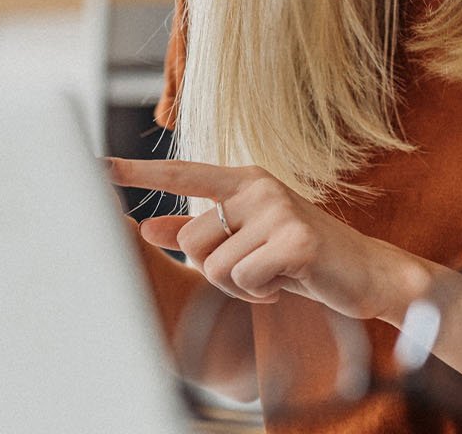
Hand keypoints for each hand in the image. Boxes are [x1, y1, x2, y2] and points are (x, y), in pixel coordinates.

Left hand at [107, 158, 428, 321]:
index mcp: (244, 181)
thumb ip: (198, 232)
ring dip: (238, 288)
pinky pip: (245, 278)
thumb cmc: (300, 257)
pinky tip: (285, 285)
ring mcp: (278, 209)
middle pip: (193, 240)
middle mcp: (258, 186)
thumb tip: (146, 229)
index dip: (138, 172)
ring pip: (216, 266)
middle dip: (214, 271)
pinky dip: (260, 293)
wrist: (363, 273)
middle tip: (252, 274)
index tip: (98, 167)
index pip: (182, 172)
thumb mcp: (246, 242)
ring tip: (271, 279)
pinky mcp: (296, 238)